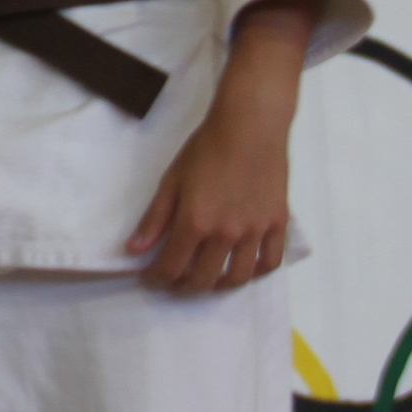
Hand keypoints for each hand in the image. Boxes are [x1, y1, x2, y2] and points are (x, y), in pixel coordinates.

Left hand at [123, 0, 317, 294]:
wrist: (251, 124)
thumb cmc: (207, 146)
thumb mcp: (172, 179)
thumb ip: (155, 218)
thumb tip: (134, 249)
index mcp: (195, 222)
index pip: (171, 267)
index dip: (156, 279)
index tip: (150, 278)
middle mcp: (226, 233)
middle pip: (204, 279)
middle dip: (184, 286)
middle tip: (176, 281)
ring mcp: (255, 231)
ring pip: (238, 277)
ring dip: (220, 285)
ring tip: (210, 277)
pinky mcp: (277, 223)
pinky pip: (270, 261)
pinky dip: (257, 271)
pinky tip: (245, 267)